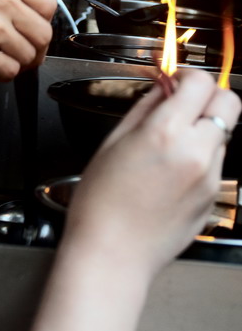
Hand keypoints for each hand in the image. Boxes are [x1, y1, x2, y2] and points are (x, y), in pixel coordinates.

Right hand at [0, 0, 55, 79]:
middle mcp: (4, 0)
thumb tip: (28, 16)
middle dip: (36, 49)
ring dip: (18, 63)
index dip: (43, 22)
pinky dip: (3, 75)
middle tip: (23, 54)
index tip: (33, 31)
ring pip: (29, 56)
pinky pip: (9, 72)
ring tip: (1, 60)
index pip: (48, 5)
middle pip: (44, 34)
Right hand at [65, 69, 240, 280]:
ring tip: (169, 145)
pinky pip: (215, 164)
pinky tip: (170, 173)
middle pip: (230, 102)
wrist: (111, 255)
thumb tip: (161, 87)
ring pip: (224, 134)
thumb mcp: (112, 143)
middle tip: (185, 104)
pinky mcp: (212, 198)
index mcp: (166, 132)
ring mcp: (209, 177)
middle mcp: (196, 153)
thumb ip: (145, 108)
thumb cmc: (101, 205)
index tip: (176, 81)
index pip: (201, 82)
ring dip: (204, 129)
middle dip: (209, 97)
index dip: (188, 75)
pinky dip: (199, 158)